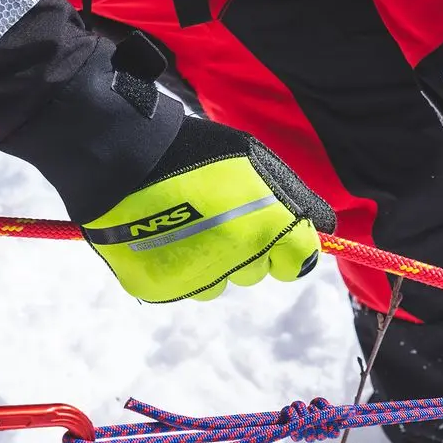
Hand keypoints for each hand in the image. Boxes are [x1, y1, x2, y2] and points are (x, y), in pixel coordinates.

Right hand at [83, 116, 335, 301]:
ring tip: (184, 222)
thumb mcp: (254, 159)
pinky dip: (177, 266)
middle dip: (246, 248)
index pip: (299, 263)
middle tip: (214, 213)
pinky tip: (162, 235)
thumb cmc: (192, 152)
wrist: (118, 158)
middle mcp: (237, 262)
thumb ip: (295, 198)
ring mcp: (196, 279)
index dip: (289, 248)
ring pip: (218, 282)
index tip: (274, 233)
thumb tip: (324, 231)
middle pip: (257, 273)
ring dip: (211, 261)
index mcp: (266, 229)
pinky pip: (182, 286)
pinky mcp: (161, 290)